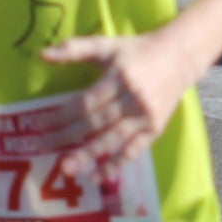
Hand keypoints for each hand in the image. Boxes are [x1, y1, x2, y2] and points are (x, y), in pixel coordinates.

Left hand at [35, 29, 204, 188]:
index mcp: (119, 77)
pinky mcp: (155, 129)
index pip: (86, 101)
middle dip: (68, 136)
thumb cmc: (138, 50)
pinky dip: (115, 164)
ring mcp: (145, 116)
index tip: (41, 124)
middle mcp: (132, 98)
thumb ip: (75, 49)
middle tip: (44, 147)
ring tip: (66, 168)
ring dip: (88, 155)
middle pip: (96, 122)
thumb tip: (43, 55)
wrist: (180, 57)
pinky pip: (133, 150)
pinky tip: (97, 176)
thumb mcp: (108, 45)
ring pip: (113, 139)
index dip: (63, 114)